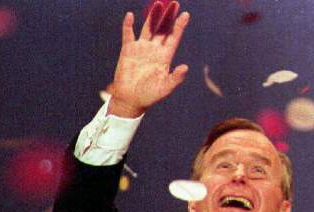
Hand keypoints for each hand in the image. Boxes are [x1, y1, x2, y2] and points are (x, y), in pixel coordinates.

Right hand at [107, 1, 189, 117]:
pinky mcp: (128, 50)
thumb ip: (175, 78)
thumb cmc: (150, 95)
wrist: (131, 99)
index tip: (186, 14)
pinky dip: (129, 25)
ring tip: (158, 3)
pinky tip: (131, 16)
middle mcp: (154, 50)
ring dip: (153, 16)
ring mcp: (141, 48)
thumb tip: (185, 67)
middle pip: (163, 29)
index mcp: (165, 57)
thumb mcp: (165, 88)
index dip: (179, 26)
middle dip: (168, 16)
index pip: (174, 38)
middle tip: (174, 3)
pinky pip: (128, 34)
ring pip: (148, 28)